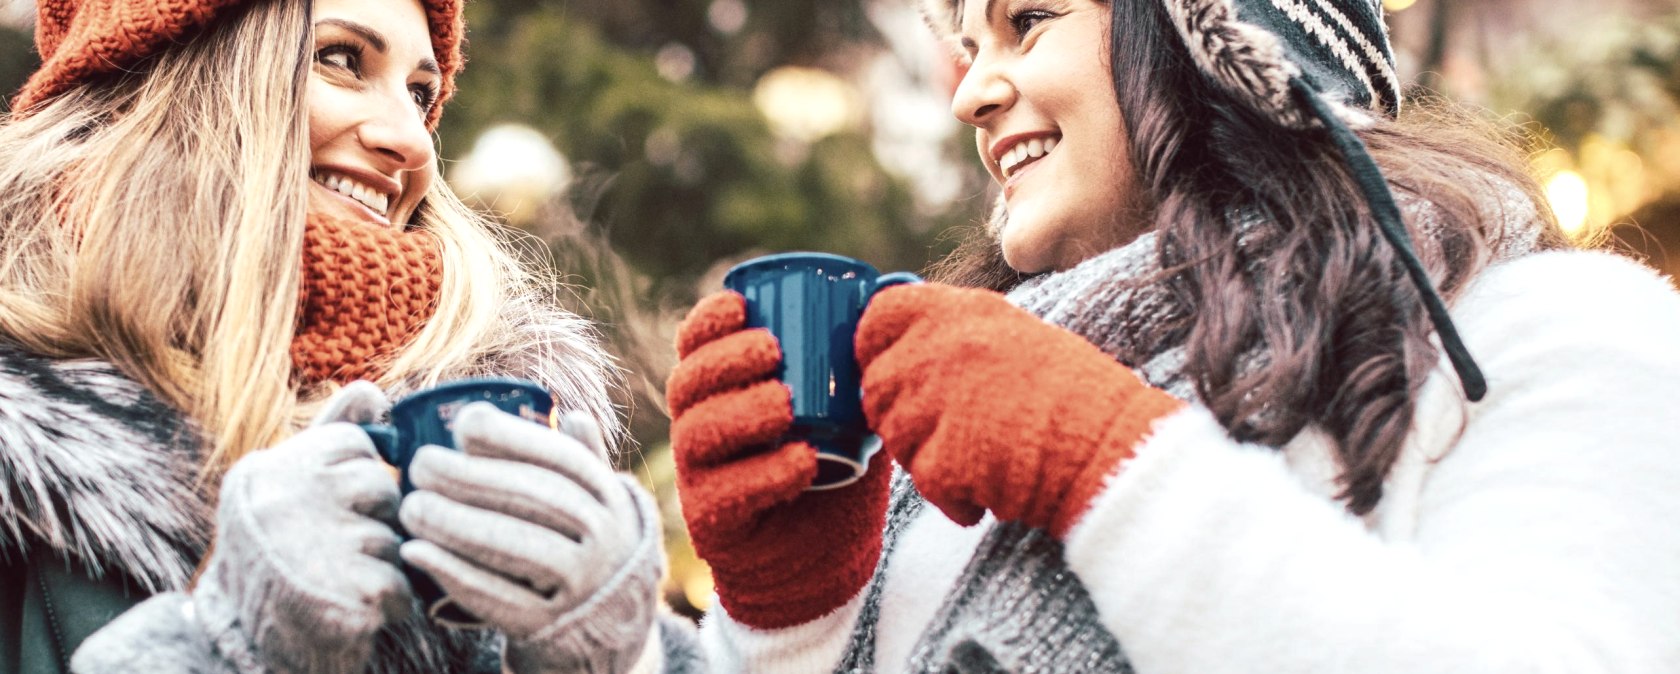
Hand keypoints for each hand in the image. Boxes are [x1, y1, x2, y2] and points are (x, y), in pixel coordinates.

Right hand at [192, 381, 411, 673]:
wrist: (239, 648)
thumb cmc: (276, 559)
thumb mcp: (287, 487)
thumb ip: (330, 434)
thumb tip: (374, 390)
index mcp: (268, 470)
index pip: (355, 443)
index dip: (357, 479)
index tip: (330, 508)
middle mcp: (283, 503)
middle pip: (380, 488)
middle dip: (373, 521)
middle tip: (334, 551)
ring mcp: (311, 550)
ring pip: (393, 537)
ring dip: (380, 565)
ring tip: (337, 581)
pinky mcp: (344, 598)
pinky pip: (400, 584)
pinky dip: (388, 603)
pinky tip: (352, 609)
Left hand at [398, 406, 660, 673]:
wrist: (608, 628)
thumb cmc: (586, 548)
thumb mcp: (597, 505)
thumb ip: (582, 461)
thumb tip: (571, 413)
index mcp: (611, 499)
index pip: (564, 460)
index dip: (513, 437)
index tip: (464, 425)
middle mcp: (606, 540)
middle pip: (536, 500)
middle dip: (471, 478)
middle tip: (419, 465)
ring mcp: (581, 586)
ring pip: (516, 547)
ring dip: (455, 523)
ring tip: (411, 507)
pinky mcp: (548, 626)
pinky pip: (497, 598)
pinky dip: (453, 573)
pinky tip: (416, 552)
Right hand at [666, 291, 892, 629]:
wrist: (826, 554)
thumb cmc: (835, 466)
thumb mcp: (849, 407)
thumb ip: (860, 359)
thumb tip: (897, 290)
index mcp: (720, 391)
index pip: (694, 346)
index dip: (707, 321)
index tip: (741, 304)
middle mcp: (698, 428)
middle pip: (687, 384)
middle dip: (724, 360)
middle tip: (773, 351)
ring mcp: (700, 476)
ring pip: (699, 434)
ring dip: (742, 412)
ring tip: (787, 404)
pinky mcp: (714, 521)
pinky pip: (727, 493)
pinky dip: (766, 473)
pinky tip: (802, 460)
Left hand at [857, 284, 1183, 537]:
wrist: (1113, 448)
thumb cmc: (1078, 397)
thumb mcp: (1016, 336)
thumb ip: (957, 337)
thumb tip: (906, 352)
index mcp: (961, 311)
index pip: (878, 316)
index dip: (875, 347)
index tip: (890, 368)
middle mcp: (940, 348)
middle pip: (877, 386)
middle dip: (902, 415)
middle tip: (949, 432)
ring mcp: (936, 403)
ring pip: (895, 437)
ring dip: (927, 457)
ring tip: (982, 459)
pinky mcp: (942, 457)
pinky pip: (924, 482)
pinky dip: (954, 496)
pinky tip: (992, 489)